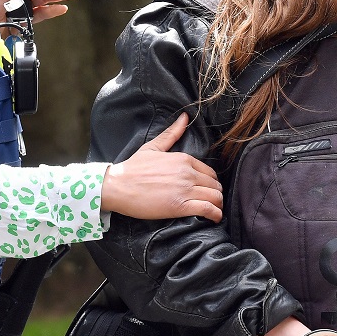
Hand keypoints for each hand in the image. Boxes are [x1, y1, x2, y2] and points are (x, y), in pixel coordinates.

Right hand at [101, 114, 222, 221]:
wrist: (118, 186)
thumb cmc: (132, 168)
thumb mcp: (153, 147)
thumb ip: (172, 134)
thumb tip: (185, 117)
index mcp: (183, 159)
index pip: (209, 171)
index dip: (211, 182)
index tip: (208, 189)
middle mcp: (187, 173)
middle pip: (214, 184)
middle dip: (216, 193)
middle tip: (212, 201)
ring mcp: (185, 189)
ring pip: (215, 196)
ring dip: (218, 204)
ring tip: (215, 210)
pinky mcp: (180, 206)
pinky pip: (207, 209)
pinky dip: (215, 214)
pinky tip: (215, 218)